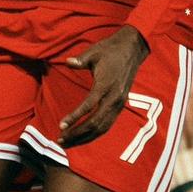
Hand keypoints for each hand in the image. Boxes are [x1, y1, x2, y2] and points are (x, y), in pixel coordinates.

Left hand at [60, 25, 149, 146]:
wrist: (132, 49)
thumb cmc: (110, 50)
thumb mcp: (94, 51)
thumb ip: (80, 59)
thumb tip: (68, 62)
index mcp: (106, 85)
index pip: (89, 106)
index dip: (74, 117)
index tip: (61, 126)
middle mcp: (114, 98)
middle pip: (95, 123)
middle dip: (77, 134)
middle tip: (60, 140)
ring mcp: (119, 104)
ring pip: (102, 128)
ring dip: (84, 137)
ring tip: (67, 142)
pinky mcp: (120, 106)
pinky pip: (107, 125)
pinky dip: (94, 134)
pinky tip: (82, 138)